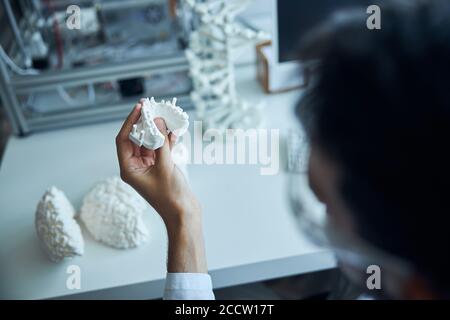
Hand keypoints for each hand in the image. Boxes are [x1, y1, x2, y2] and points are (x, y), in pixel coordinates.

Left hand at [116, 100, 206, 272]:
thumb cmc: (172, 196)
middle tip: (153, 107)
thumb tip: (157, 121)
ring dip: (158, 130)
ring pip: (150, 142)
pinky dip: (167, 140)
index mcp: (129, 169)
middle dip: (145, 123)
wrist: (184, 214)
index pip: (124, 139)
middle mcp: (135, 166)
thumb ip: (161, 143)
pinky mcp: (160, 168)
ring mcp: (148, 167)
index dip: (131, 121)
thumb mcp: (165, 166)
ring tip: (166, 115)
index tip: (141, 107)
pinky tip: (175, 130)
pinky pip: (160, 149)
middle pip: (136, 138)